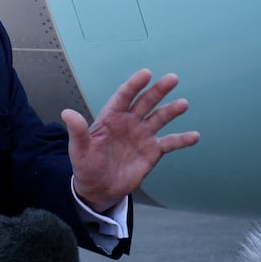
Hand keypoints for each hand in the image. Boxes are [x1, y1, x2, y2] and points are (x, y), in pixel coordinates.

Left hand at [61, 69, 199, 212]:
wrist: (98, 187)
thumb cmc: (86, 165)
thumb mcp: (79, 150)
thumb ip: (77, 131)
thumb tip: (66, 113)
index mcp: (110, 118)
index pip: (123, 97)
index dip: (134, 85)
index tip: (146, 74)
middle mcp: (128, 123)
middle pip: (145, 102)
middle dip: (158, 90)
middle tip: (172, 78)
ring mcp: (141, 136)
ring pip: (159, 118)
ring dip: (171, 110)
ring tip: (183, 104)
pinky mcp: (152, 151)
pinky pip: (170, 143)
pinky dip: (182, 139)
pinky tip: (194, 136)